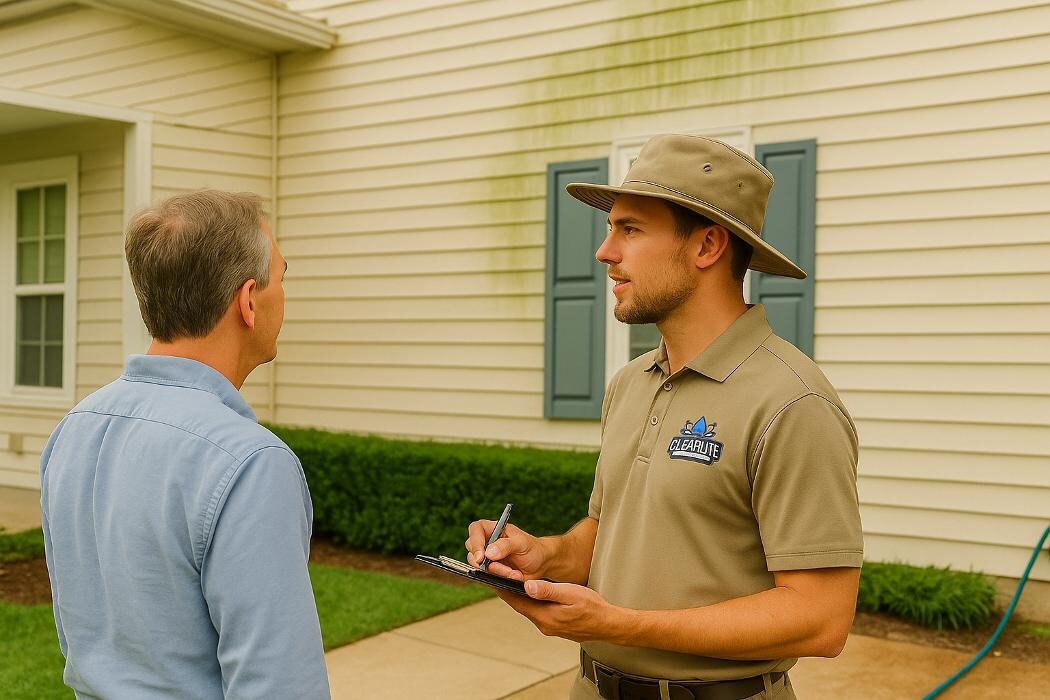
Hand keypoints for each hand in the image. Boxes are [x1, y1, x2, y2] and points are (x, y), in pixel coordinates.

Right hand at [465, 521, 547, 579]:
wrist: (540, 564)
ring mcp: (487, 557)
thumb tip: (488, 553)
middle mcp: (487, 542)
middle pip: (472, 549)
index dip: (475, 540)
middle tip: (500, 569)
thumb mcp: (522, 544)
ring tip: (514, 573)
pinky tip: (513, 576)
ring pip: (478, 565)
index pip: (476, 529)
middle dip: (484, 562)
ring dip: (495, 572)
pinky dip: (498, 578)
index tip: (481, 556)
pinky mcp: (489, 570)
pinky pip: (485, 575)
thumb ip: (506, 545)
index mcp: (493, 529)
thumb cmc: (532, 548)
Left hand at [498, 580, 620, 643]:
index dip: (503, 589)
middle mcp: (544, 625)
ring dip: (520, 597)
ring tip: (510, 581)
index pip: (517, 602)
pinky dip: (532, 602)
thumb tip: (526, 586)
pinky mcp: (555, 626)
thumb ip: (548, 590)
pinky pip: (538, 612)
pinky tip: (532, 593)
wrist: (609, 625)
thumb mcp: (571, 594)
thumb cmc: (593, 607)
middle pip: (520, 606)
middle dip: (508, 591)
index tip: (490, 578)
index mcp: (545, 617)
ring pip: (529, 609)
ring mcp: (549, 627)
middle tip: (496, 576)